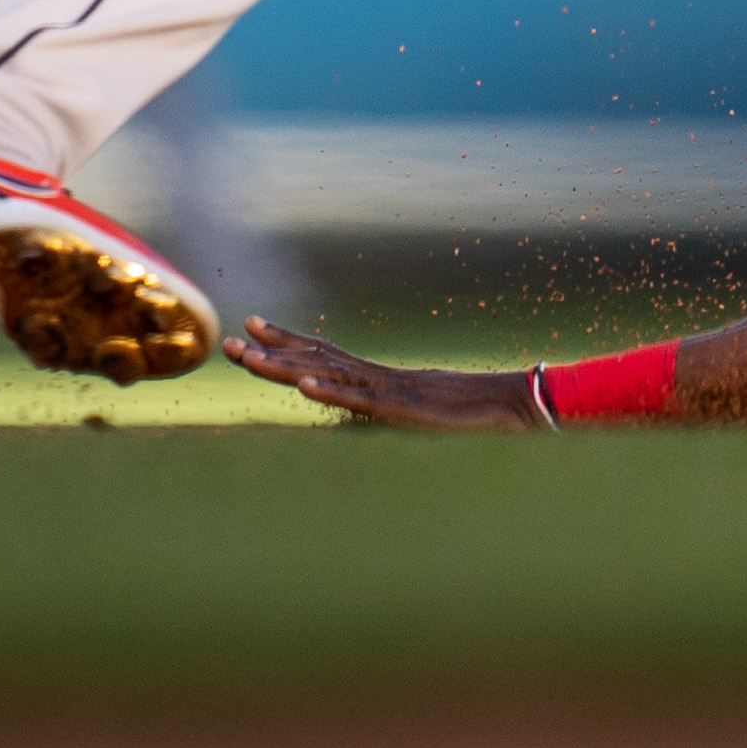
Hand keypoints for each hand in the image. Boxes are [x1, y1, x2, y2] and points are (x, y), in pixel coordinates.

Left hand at [224, 316, 545, 429]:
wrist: (516, 407)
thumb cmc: (475, 417)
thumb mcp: (423, 418)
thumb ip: (398, 415)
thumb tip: (377, 418)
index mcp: (380, 379)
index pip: (325, 353)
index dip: (288, 341)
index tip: (252, 328)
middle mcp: (378, 378)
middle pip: (317, 357)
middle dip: (271, 349)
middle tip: (230, 342)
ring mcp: (390, 392)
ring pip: (329, 375)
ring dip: (287, 367)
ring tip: (249, 360)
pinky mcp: (403, 412)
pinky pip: (362, 401)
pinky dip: (332, 392)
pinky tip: (303, 387)